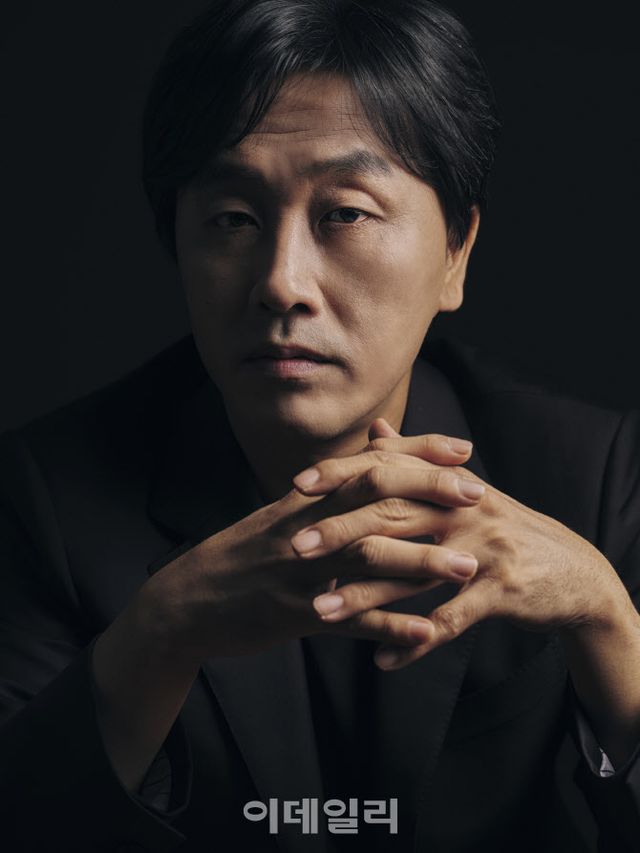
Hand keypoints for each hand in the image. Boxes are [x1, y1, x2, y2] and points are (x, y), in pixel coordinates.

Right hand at [143, 425, 481, 661]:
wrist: (186, 601)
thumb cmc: (243, 555)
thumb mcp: (281, 515)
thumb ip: (328, 490)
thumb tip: (372, 461)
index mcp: (306, 498)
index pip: (370, 462)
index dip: (418, 452)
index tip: (463, 449)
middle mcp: (306, 525)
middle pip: (375, 499)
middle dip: (430, 494)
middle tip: (480, 496)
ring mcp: (300, 569)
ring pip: (368, 557)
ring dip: (421, 561)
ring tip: (467, 568)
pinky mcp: (295, 614)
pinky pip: (350, 619)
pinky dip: (391, 625)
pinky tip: (428, 631)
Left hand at [292, 421, 630, 669]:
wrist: (572, 571)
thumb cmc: (503, 530)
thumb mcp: (462, 492)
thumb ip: (415, 462)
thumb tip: (375, 428)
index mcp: (448, 484)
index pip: (388, 472)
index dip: (343, 476)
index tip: (296, 486)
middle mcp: (464, 509)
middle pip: (393, 515)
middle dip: (340, 532)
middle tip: (294, 548)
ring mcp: (484, 549)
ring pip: (414, 572)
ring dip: (365, 596)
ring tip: (321, 613)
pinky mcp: (501, 591)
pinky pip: (450, 619)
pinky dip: (414, 642)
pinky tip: (382, 659)